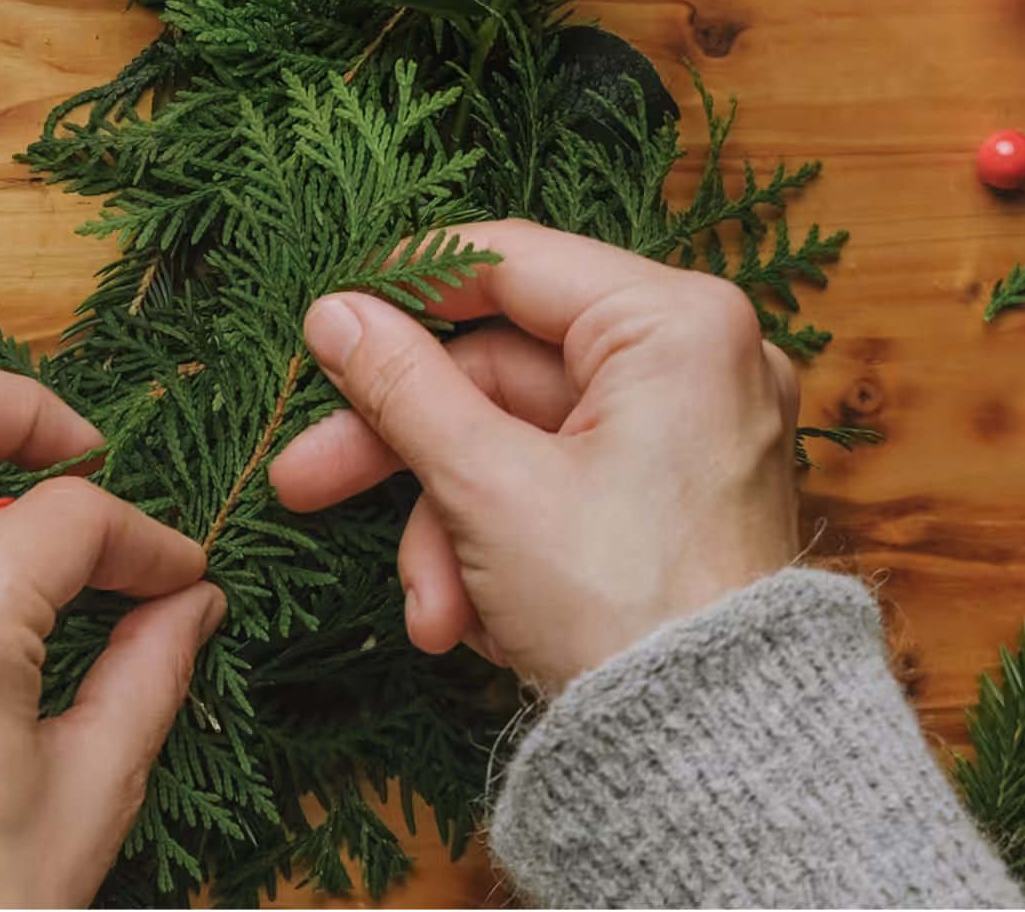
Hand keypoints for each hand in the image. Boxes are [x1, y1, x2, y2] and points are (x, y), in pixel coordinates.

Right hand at [270, 219, 800, 690]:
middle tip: (306, 479)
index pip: (509, 263)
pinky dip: (505, 548)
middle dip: (408, 457)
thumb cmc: (626, 611)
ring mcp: (694, 436)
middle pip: (504, 374)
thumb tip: (335, 314)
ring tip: (432, 614)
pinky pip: (563, 492)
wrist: (717, 761)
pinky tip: (478, 624)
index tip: (324, 324)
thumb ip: (402, 387)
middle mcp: (700, 363)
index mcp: (677, 325)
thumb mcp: (485, 486)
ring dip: (451, 530)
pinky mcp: (680, 502)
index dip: (404, 290)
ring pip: (521, 448)